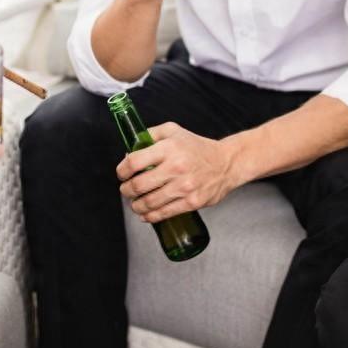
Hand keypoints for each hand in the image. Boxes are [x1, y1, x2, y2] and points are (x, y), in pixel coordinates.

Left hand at [115, 122, 238, 221]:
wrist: (226, 163)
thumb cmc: (197, 147)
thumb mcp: (173, 131)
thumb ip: (150, 135)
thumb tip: (129, 150)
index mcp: (169, 148)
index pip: (134, 162)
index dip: (122, 171)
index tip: (122, 174)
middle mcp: (176, 167)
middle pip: (138, 185)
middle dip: (126, 190)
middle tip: (126, 190)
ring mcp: (184, 186)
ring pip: (149, 202)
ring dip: (136, 206)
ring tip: (135, 204)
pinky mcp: (191, 202)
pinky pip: (164, 213)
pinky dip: (150, 217)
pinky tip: (145, 215)